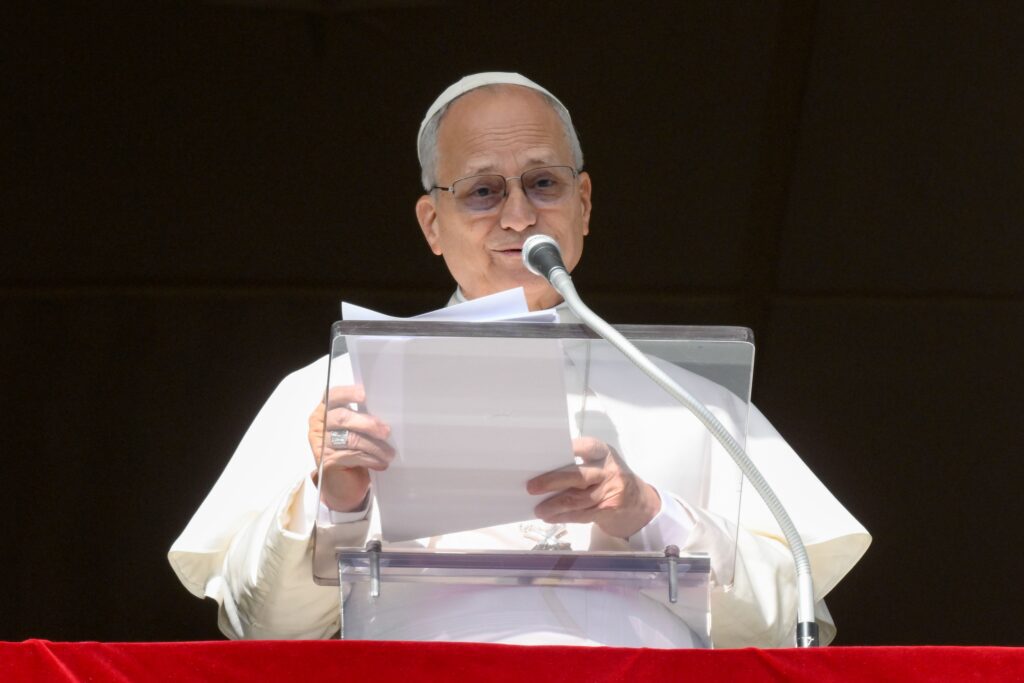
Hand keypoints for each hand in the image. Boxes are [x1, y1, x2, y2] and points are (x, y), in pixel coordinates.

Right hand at [307, 385, 393, 511]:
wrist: (341, 482)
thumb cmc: (351, 449)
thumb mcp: (355, 429)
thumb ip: (362, 417)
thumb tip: (387, 411)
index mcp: (325, 409)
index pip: (334, 396)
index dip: (349, 393)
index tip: (365, 395)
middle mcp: (319, 423)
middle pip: (342, 418)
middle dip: (367, 424)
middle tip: (386, 432)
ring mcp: (320, 443)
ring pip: (350, 439)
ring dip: (374, 446)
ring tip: (389, 453)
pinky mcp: (325, 461)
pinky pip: (352, 455)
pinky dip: (370, 459)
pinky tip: (381, 463)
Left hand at [527, 437, 660, 538]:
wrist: (642, 505)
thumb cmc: (612, 481)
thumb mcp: (602, 466)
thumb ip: (580, 464)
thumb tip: (544, 470)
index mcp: (604, 453)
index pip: (585, 447)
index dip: (567, 450)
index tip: (545, 453)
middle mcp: (609, 470)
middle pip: (577, 475)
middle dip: (552, 481)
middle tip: (531, 487)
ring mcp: (611, 491)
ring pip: (577, 499)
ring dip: (554, 505)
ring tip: (538, 509)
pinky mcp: (609, 510)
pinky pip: (582, 514)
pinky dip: (564, 517)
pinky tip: (551, 517)